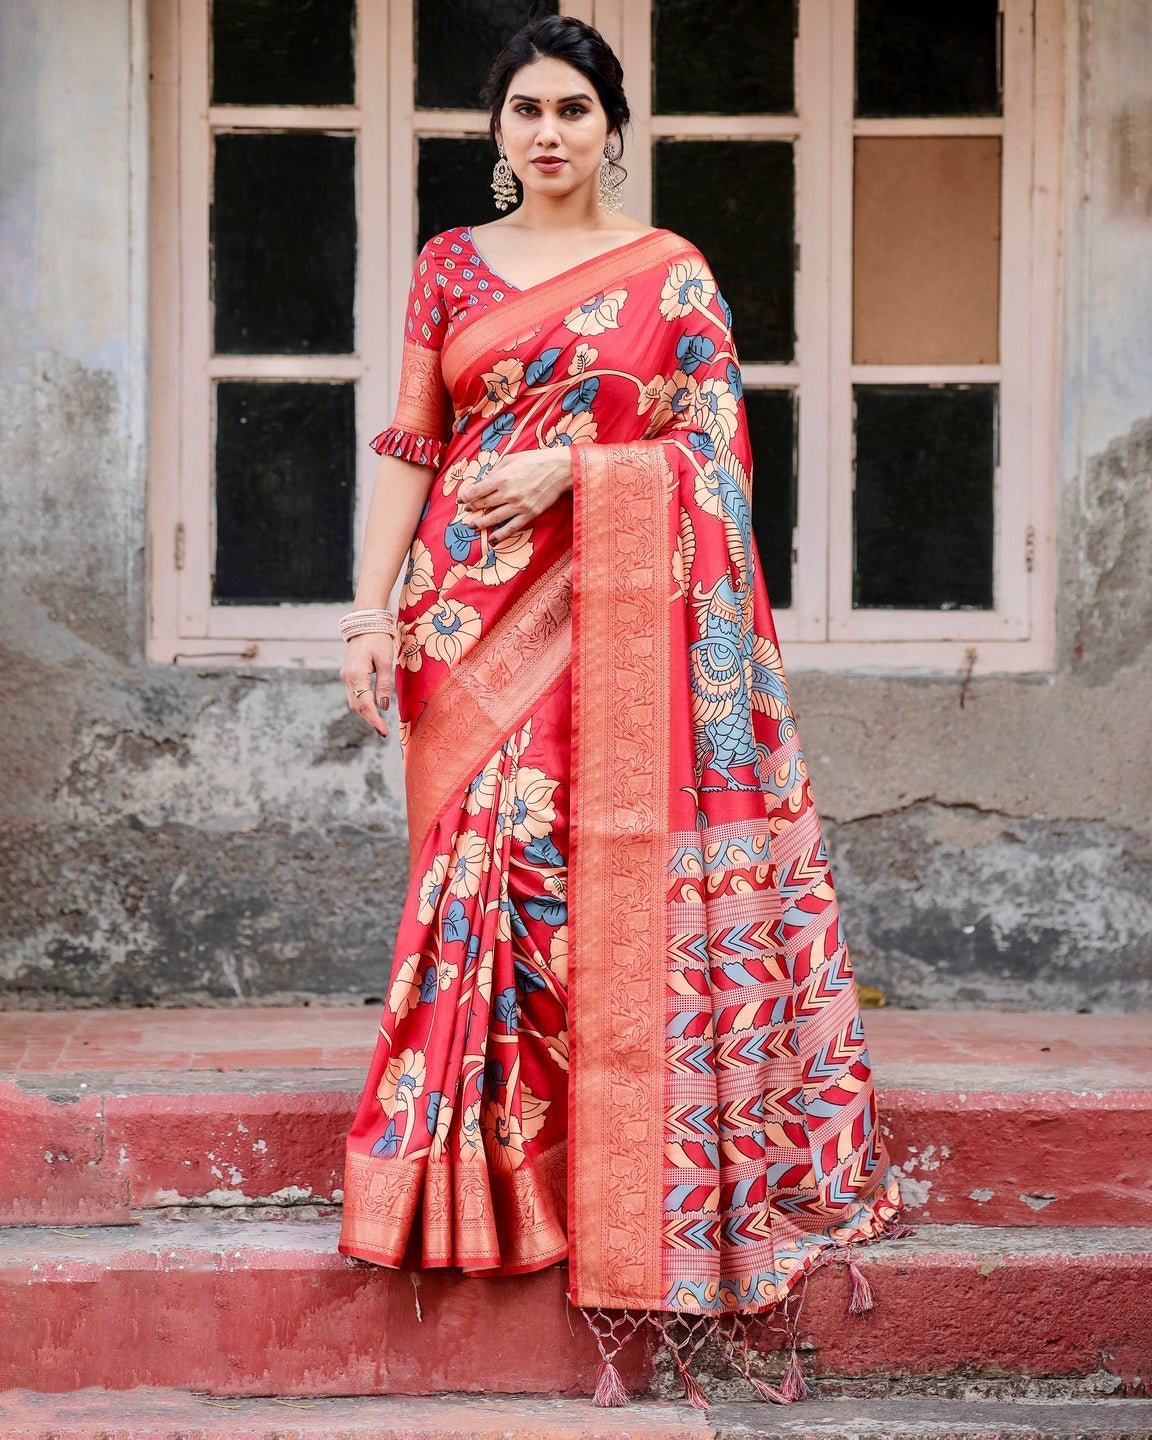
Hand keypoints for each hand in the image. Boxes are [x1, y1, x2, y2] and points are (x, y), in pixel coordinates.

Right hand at [339, 632, 394, 737]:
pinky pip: (353, 694)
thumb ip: (384, 685)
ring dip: (365, 713)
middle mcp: (347, 677)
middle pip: (356, 706)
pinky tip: (373, 709)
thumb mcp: (385, 661)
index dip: (374, 720)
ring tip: (379, 723)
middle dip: (370, 720)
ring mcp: (345, 676)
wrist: (364, 623)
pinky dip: (362, 704)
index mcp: (356, 674)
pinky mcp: (348, 674)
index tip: (384, 731)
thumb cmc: (378, 639)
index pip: (365, 704)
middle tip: (383, 731)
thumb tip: (384, 707)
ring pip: (353, 701)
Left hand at [457, 446, 572, 537]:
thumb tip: (484, 479)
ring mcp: (518, 506)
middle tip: (467, 511)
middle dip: (472, 508)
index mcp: (501, 478)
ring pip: (494, 518)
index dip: (465, 496)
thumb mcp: (511, 459)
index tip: (460, 500)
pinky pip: (511, 527)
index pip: (476, 490)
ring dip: (480, 523)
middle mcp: (507, 493)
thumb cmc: (535, 460)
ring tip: (472, 526)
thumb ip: (495, 469)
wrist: (559, 469)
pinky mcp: (529, 514)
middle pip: (483, 504)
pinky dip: (500, 535)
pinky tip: (492, 539)